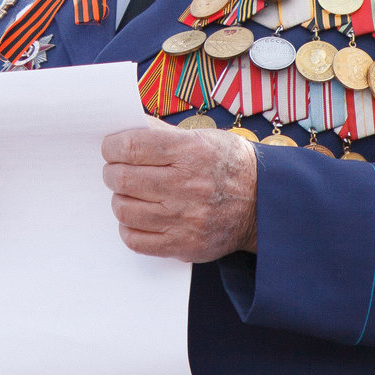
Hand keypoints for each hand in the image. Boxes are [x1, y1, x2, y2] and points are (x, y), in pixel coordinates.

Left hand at [102, 124, 258, 261]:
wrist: (264, 204)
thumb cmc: (228, 165)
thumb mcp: (203, 137)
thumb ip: (162, 133)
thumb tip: (124, 129)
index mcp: (191, 152)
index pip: (132, 147)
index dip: (112, 147)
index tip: (111, 148)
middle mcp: (187, 186)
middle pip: (122, 179)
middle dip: (111, 172)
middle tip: (116, 171)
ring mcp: (185, 219)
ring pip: (124, 210)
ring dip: (121, 200)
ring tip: (131, 194)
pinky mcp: (184, 245)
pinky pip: (135, 240)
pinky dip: (129, 228)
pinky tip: (139, 218)